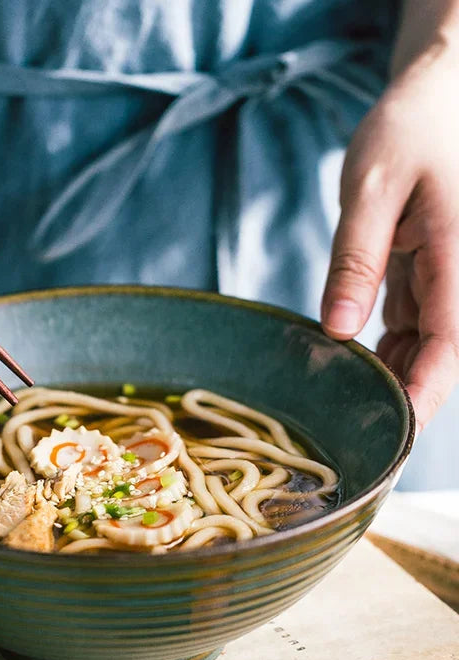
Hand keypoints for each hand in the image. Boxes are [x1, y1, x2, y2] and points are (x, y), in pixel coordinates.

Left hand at [320, 41, 458, 430]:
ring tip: (340, 406)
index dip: (422, 396)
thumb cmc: (410, 130)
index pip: (448, 345)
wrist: (437, 96)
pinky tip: (348, 363)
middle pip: (438, 355)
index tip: (393, 438)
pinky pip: (411, 325)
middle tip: (351, 434)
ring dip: (386, 376)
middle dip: (400, 396)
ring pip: (424, 346)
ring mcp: (450, 277)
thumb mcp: (372, 190)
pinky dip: (381, 348)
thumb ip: (356, 261)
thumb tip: (338, 330)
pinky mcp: (430, 273)